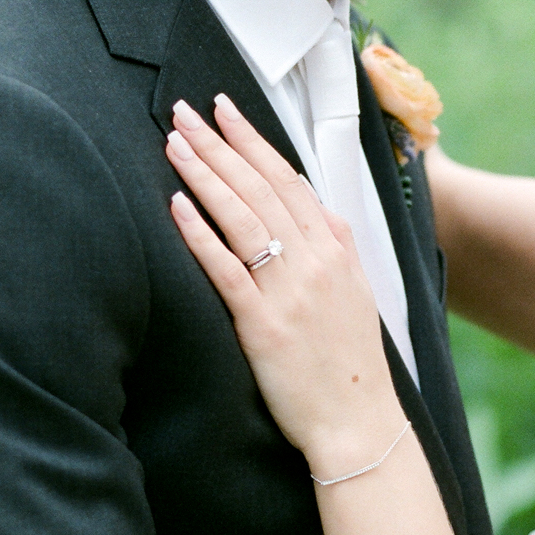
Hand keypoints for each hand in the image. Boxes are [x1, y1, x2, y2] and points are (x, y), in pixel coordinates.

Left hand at [167, 97, 405, 473]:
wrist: (358, 424)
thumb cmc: (350, 364)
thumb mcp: (357, 294)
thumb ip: (336, 248)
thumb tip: (317, 211)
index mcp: (336, 250)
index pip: (289, 179)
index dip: (254, 141)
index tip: (226, 111)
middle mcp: (315, 262)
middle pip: (260, 187)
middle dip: (220, 143)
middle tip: (185, 110)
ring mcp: (289, 292)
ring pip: (242, 216)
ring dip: (206, 174)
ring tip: (175, 142)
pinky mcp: (263, 326)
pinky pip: (226, 269)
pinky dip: (200, 233)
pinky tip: (177, 205)